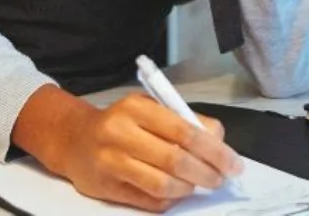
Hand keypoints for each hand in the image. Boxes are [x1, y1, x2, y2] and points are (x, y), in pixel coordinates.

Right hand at [40, 91, 243, 212]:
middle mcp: (120, 133)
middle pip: (176, 160)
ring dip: (188, 188)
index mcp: (136, 108)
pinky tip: (176, 192)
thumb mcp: (151, 111)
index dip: (215, 151)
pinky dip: (170, 200)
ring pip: (163, 185)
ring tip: (196, 185)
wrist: (74, 140)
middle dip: (207, 173)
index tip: (234, 164)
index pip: (184, 131)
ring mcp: (111, 163)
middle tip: (221, 179)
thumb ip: (185, 122)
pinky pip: (149, 201)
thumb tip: (219, 143)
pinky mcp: (107, 189)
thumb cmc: (122, 123)